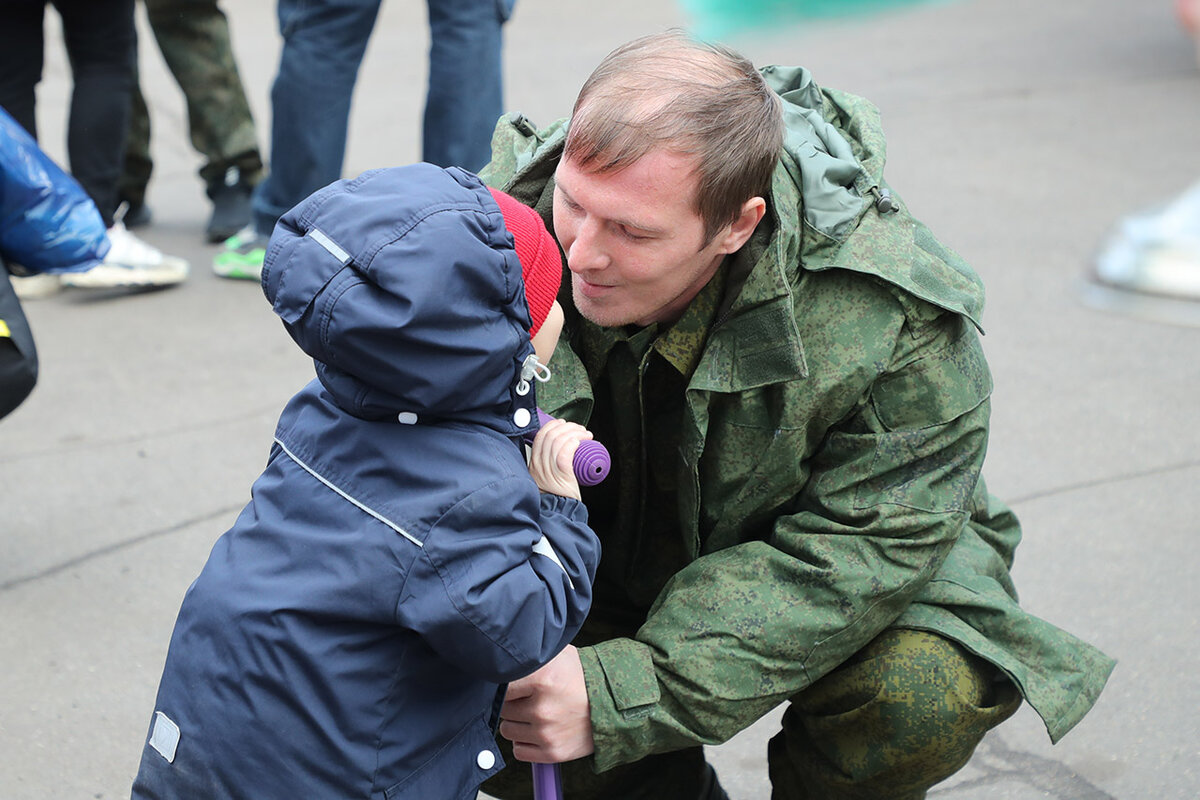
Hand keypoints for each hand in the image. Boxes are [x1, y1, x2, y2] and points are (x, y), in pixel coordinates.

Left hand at [498, 645, 594, 762]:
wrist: (613, 704)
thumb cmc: (582, 677)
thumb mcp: (559, 655)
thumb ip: (531, 656)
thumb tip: (505, 656)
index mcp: (542, 678)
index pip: (501, 686)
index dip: (505, 683)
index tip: (516, 683)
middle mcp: (542, 708)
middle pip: (503, 708)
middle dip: (514, 702)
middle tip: (531, 697)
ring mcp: (547, 733)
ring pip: (508, 730)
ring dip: (518, 723)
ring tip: (538, 713)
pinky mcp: (552, 752)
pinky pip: (519, 750)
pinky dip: (525, 742)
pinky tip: (539, 729)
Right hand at [528, 418, 591, 500]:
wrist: (558, 513)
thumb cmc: (556, 497)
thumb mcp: (545, 478)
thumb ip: (546, 466)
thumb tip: (560, 451)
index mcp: (533, 463)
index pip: (540, 436)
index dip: (553, 426)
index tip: (564, 424)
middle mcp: (538, 464)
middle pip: (551, 435)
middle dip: (568, 427)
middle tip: (580, 429)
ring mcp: (548, 469)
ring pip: (559, 440)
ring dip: (575, 432)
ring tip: (586, 435)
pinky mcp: (560, 473)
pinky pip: (565, 451)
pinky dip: (573, 442)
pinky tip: (580, 441)